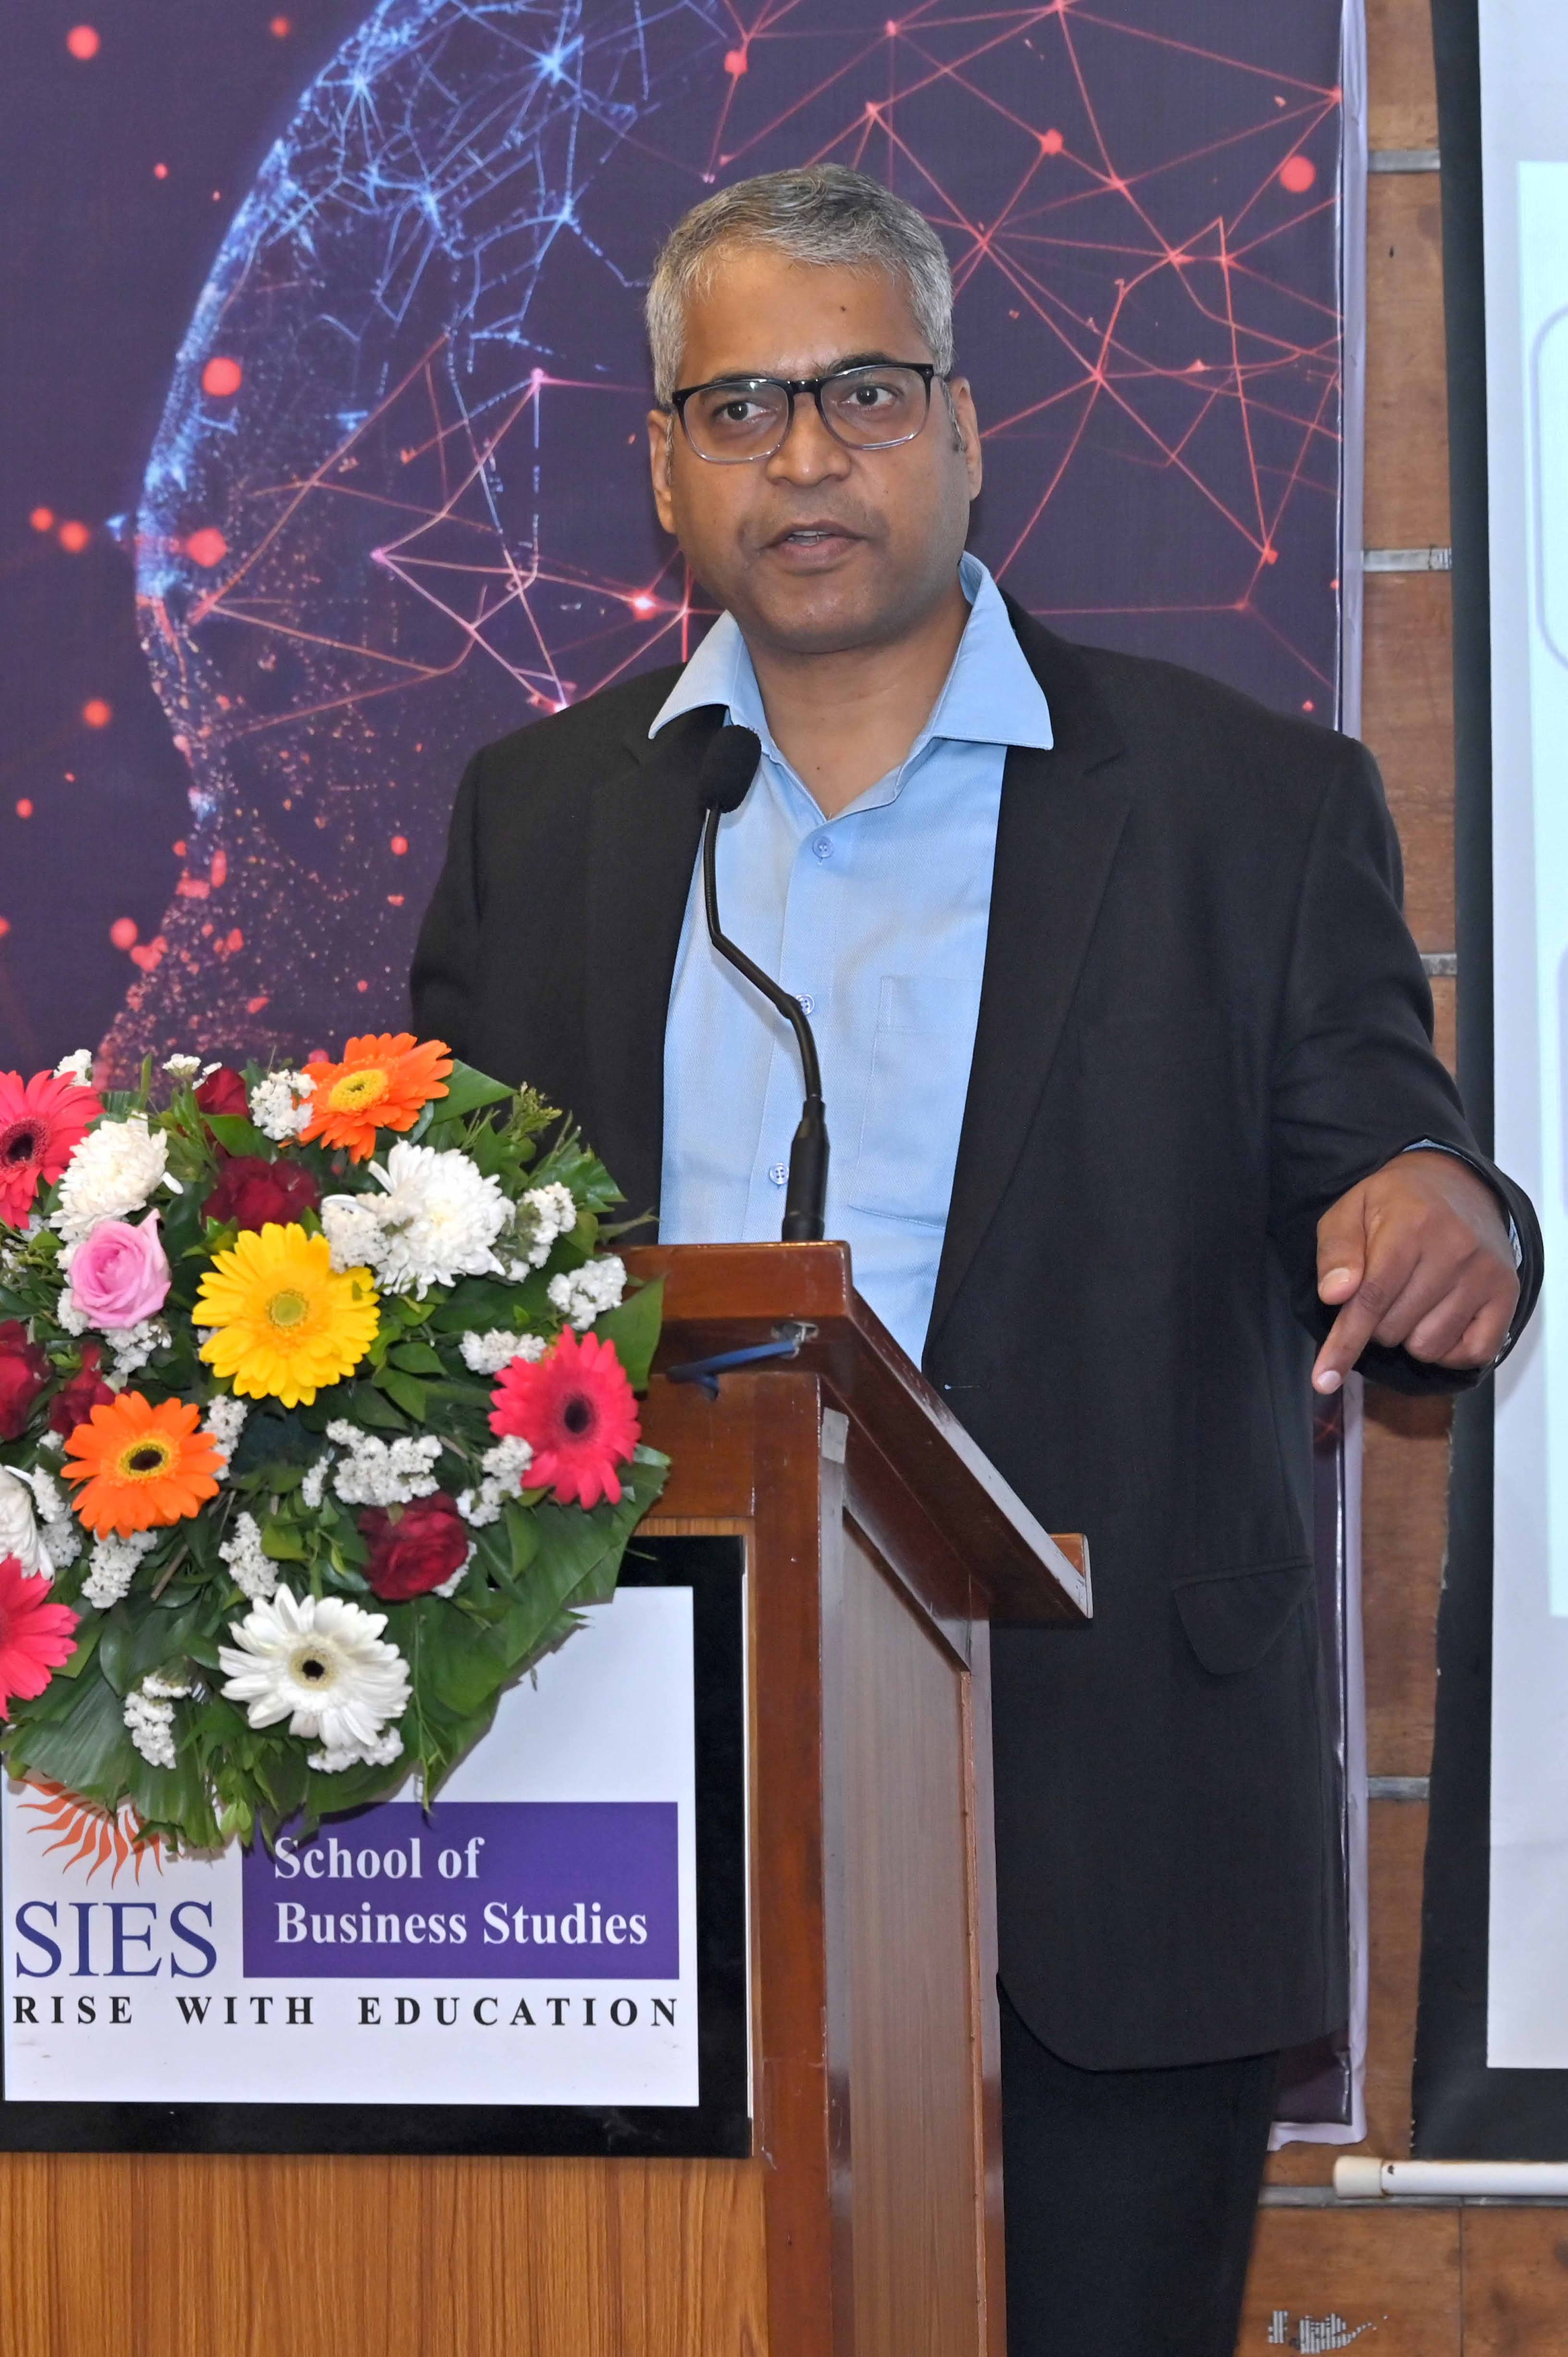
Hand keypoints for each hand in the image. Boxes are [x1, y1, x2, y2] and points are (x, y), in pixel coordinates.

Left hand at [1312, 1151, 1518, 1393]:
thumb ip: (1337, 1251)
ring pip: (1428, 1347)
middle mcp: (1456, 1250)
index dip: (1344, 1342)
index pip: (1372, 1298)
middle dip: (1375, 1325)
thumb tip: (1335, 1295)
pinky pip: (1471, 1354)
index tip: (1323, 1379)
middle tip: (1382, 1293)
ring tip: (1412, 1300)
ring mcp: (1485, 1275)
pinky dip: (1446, 1350)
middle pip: (1394, 1330)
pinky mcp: (1508, 1295)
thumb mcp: (1351, 1211)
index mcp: (1412, 1224)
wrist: (1457, 1186)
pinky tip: (1438, 1319)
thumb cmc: (1396, 1204)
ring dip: (1408, 1337)